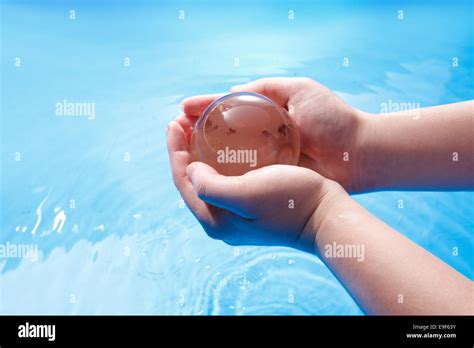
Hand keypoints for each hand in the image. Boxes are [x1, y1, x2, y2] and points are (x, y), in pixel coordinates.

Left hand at [167, 120, 342, 250]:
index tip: (174, 122)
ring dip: (199, 152)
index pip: (182, 180)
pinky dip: (218, 159)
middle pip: (192, 179)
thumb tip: (191, 170)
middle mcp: (221, 220)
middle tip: (183, 121)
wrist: (326, 215)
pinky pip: (224, 178)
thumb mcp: (247, 195)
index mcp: (214, 219)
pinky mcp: (250, 205)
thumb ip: (210, 186)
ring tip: (198, 127)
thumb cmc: (290, 202)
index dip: (175, 149)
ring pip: (208, 177)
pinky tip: (222, 143)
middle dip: (184, 149)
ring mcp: (236, 214)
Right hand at [181, 77, 366, 191]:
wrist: (360, 154)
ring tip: (181, 150)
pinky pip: (240, 180)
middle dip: (194, 133)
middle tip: (175, 131)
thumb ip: (268, 88)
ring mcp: (264, 162)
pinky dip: (220, 176)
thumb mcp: (300, 90)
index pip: (225, 111)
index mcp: (265, 116)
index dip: (202, 110)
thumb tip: (232, 92)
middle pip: (219, 136)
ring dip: (201, 155)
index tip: (181, 111)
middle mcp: (260, 139)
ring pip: (225, 159)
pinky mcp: (271, 182)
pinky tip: (203, 173)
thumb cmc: (334, 120)